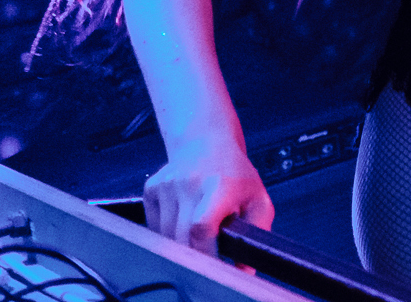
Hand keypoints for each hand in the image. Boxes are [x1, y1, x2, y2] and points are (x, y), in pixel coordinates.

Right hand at [142, 139, 273, 256]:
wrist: (207, 142)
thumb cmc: (235, 174)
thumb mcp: (258, 198)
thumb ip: (257, 231)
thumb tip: (245, 268)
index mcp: (221, 185)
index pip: (202, 225)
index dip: (205, 251)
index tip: (213, 264)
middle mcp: (191, 182)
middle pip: (181, 236)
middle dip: (194, 253)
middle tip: (208, 253)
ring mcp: (168, 184)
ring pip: (165, 235)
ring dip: (180, 243)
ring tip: (198, 230)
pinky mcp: (152, 188)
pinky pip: (153, 226)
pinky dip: (166, 232)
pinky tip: (182, 218)